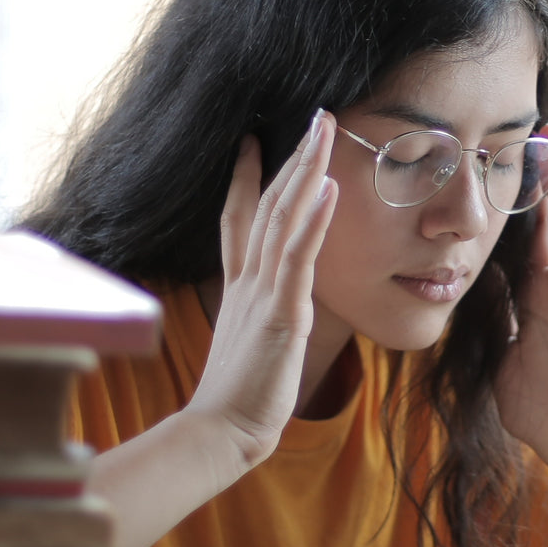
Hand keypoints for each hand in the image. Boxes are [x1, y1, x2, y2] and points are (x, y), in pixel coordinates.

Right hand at [184, 111, 338, 472]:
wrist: (220, 432)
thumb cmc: (238, 399)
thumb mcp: (249, 345)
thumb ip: (257, 319)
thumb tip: (268, 313)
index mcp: (240, 287)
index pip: (240, 219)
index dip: (247, 178)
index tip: (253, 140)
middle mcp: (249, 280)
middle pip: (268, 203)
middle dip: (292, 156)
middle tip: (313, 115)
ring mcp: (263, 293)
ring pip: (284, 217)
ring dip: (306, 170)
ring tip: (324, 130)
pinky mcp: (281, 313)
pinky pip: (298, 258)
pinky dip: (312, 220)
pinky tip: (327, 188)